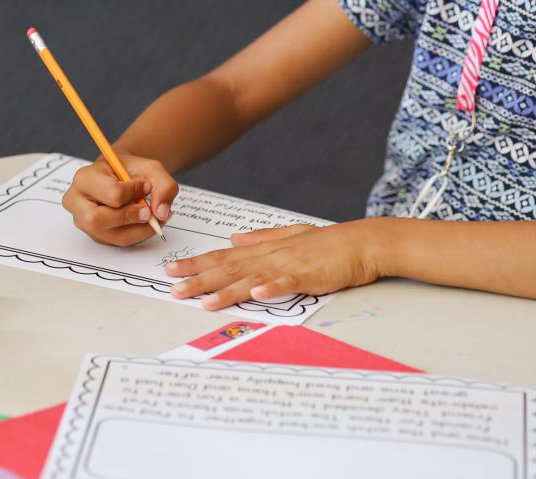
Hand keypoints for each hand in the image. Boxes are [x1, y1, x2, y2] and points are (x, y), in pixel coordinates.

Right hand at [62, 154, 179, 245]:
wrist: (122, 176)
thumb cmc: (130, 171)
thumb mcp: (151, 168)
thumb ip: (163, 185)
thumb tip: (162, 213)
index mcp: (84, 178)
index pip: (109, 193)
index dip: (133, 192)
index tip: (145, 186)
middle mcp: (76, 201)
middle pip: (97, 220)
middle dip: (130, 217)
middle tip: (148, 211)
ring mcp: (83, 221)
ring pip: (112, 235)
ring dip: (139, 229)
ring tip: (151, 216)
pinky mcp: (95, 235)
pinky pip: (119, 242)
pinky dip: (137, 234)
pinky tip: (143, 221)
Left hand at [164, 220, 384, 308]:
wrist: (364, 242)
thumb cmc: (329, 243)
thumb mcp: (291, 236)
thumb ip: (262, 238)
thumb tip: (234, 239)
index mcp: (266, 250)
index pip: (223, 257)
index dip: (197, 263)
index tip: (172, 269)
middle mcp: (271, 257)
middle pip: (228, 268)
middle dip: (198, 278)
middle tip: (172, 288)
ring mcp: (290, 266)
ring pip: (251, 279)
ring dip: (226, 290)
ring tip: (202, 300)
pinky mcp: (310, 277)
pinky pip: (288, 284)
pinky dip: (271, 288)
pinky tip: (256, 294)